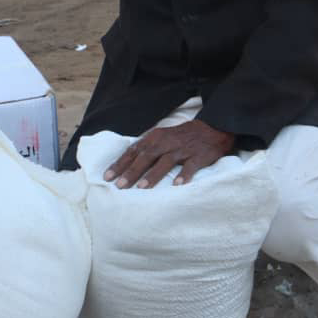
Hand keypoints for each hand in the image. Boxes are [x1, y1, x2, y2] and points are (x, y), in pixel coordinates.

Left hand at [103, 120, 235, 188]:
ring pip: (165, 162)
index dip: (120, 164)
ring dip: (153, 175)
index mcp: (154, 137)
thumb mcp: (161, 138)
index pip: (133, 151)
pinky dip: (183, 175)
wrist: (211, 129)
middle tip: (120, 186)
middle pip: (146, 157)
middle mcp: (166, 142)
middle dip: (131, 171)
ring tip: (142, 188)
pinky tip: (176, 185)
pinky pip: (190, 166)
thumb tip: (125, 164)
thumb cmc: (180, 138)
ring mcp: (182, 149)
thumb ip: (145, 149)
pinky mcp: (198, 156)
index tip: (107, 176)